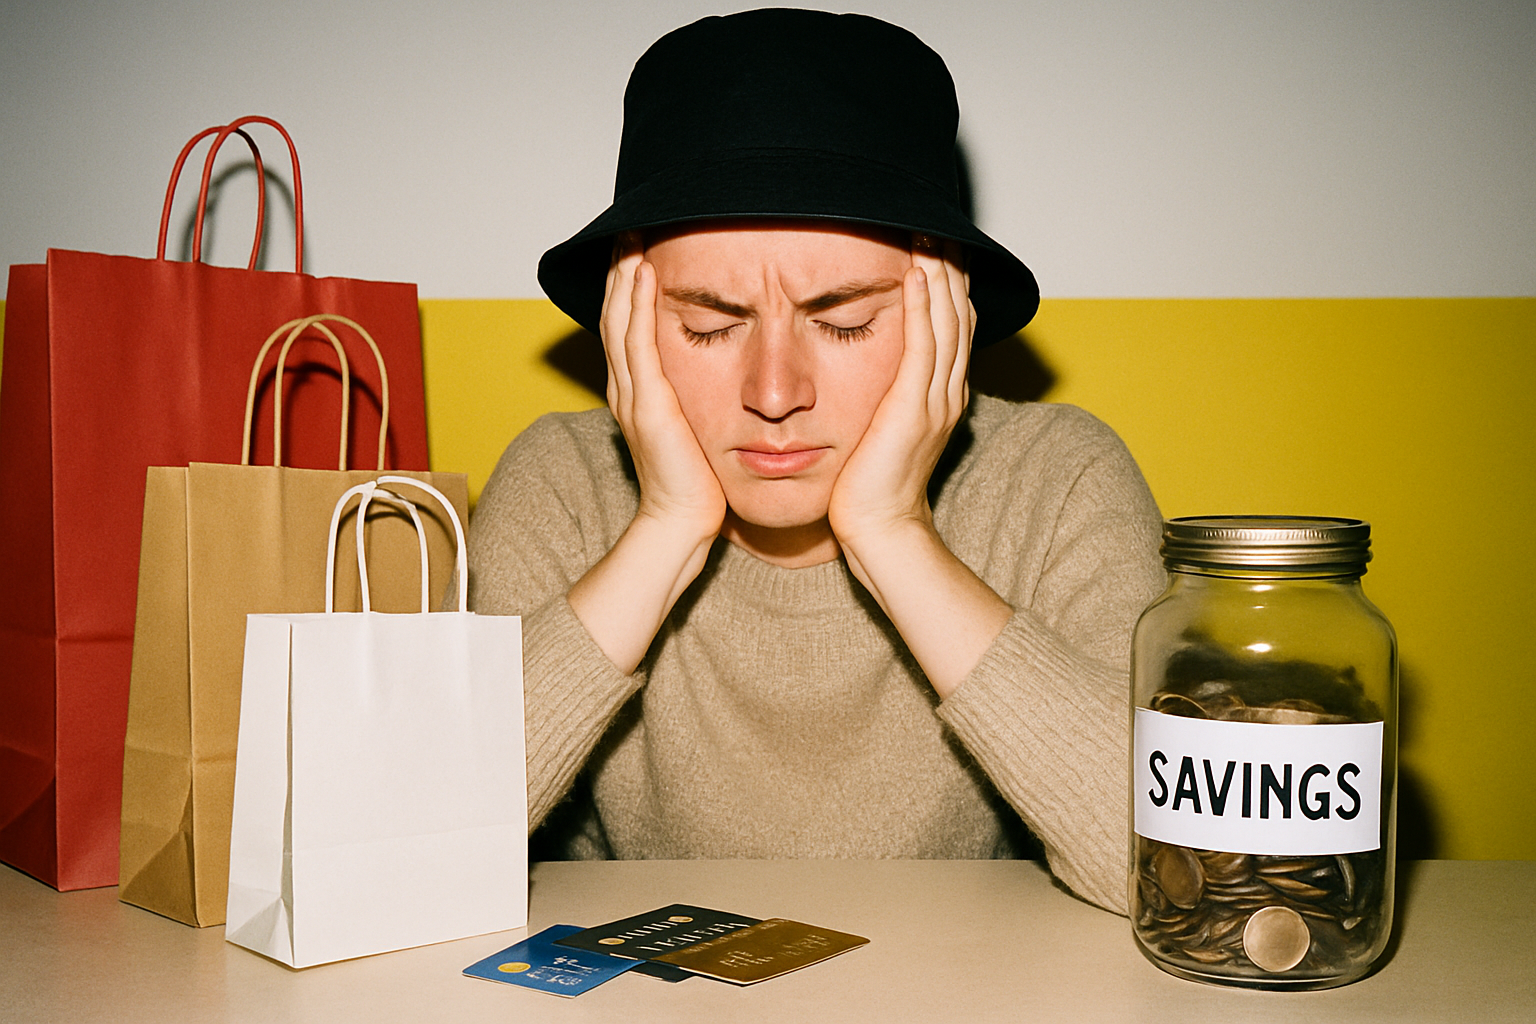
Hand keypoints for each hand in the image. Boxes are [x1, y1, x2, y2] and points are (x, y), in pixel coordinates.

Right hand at [600, 233, 727, 538]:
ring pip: (619, 320)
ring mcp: (632, 394)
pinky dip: (637, 305)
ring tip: (629, 236)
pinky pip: (638, 343)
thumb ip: (696, 398)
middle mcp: (626, 388)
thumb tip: (720, 372)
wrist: (683, 521)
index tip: (637, 248)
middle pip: (614, 313)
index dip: (627, 286)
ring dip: (623, 275)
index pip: (626, 325)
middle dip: (619, 269)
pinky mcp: (648, 403)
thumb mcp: (695, 427)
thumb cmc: (697, 482)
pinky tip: (643, 273)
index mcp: (636, 392)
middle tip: (627, 227)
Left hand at [827, 235, 973, 547]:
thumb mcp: (882, 430)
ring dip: (939, 276)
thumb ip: (887, 398)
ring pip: (946, 324)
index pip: (954, 328)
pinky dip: (921, 307)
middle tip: (938, 227)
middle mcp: (946, 393)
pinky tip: (915, 276)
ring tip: (930, 237)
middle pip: (958, 317)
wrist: (878, 528)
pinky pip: (922, 347)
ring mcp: (934, 400)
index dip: (950, 287)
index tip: (939, 249)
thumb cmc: (868, 486)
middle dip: (951, 271)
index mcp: (941, 396)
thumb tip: (871, 373)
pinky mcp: (912, 408)